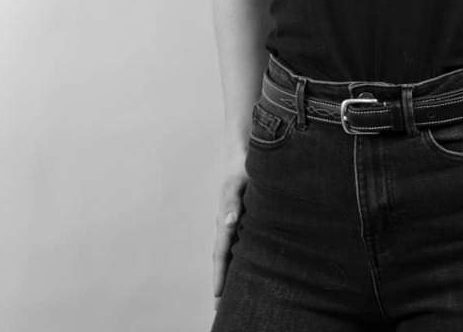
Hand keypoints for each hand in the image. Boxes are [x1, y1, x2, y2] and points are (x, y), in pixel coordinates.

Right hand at [213, 161, 248, 309]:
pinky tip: (242, 269)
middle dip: (220, 281)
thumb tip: (229, 223)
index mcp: (225, 218)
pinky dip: (235, 259)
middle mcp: (226, 223)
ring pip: (227, 252)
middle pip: (221, 258)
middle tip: (219, 308)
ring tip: (227, 297)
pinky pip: (235, 243)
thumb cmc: (243, 168)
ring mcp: (231, 222)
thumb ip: (233, 202)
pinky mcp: (239, 218)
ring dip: (227, 272)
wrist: (244, 154)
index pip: (221, 252)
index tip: (218, 295)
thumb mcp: (239, 183)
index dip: (220, 274)